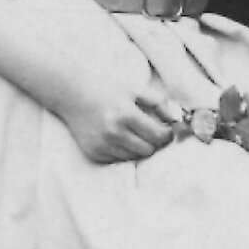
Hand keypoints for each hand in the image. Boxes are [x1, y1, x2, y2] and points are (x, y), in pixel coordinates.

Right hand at [54, 60, 180, 165]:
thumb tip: (175, 119)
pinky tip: (117, 136)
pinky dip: (122, 151)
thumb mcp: (135, 89)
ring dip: (138, 147)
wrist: (72, 93)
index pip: (158, 136)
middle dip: (153, 142)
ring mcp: (102, 145)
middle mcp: (113, 133)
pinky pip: (118, 160)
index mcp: (126, 114)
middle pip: (148, 150)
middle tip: (150, 131)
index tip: (167, 130)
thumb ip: (159, 102)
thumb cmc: (107, 88)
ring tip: (131, 131)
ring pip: (134, 157)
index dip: (167, 134)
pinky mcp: (94, 154)